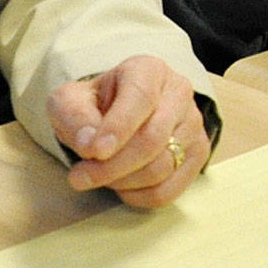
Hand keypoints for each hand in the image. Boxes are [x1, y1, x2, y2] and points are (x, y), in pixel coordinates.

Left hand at [48, 55, 210, 207]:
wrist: (118, 115)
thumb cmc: (94, 106)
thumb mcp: (70, 101)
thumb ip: (74, 117)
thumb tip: (89, 144)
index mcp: (148, 70)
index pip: (140, 98)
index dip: (118, 127)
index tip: (93, 151)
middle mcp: (179, 92)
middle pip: (153, 139)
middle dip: (113, 165)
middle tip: (80, 177)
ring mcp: (193, 124)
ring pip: (162, 166)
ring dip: (123, 182)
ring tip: (99, 177)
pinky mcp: (198, 154)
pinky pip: (170, 189)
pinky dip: (139, 197)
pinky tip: (121, 187)